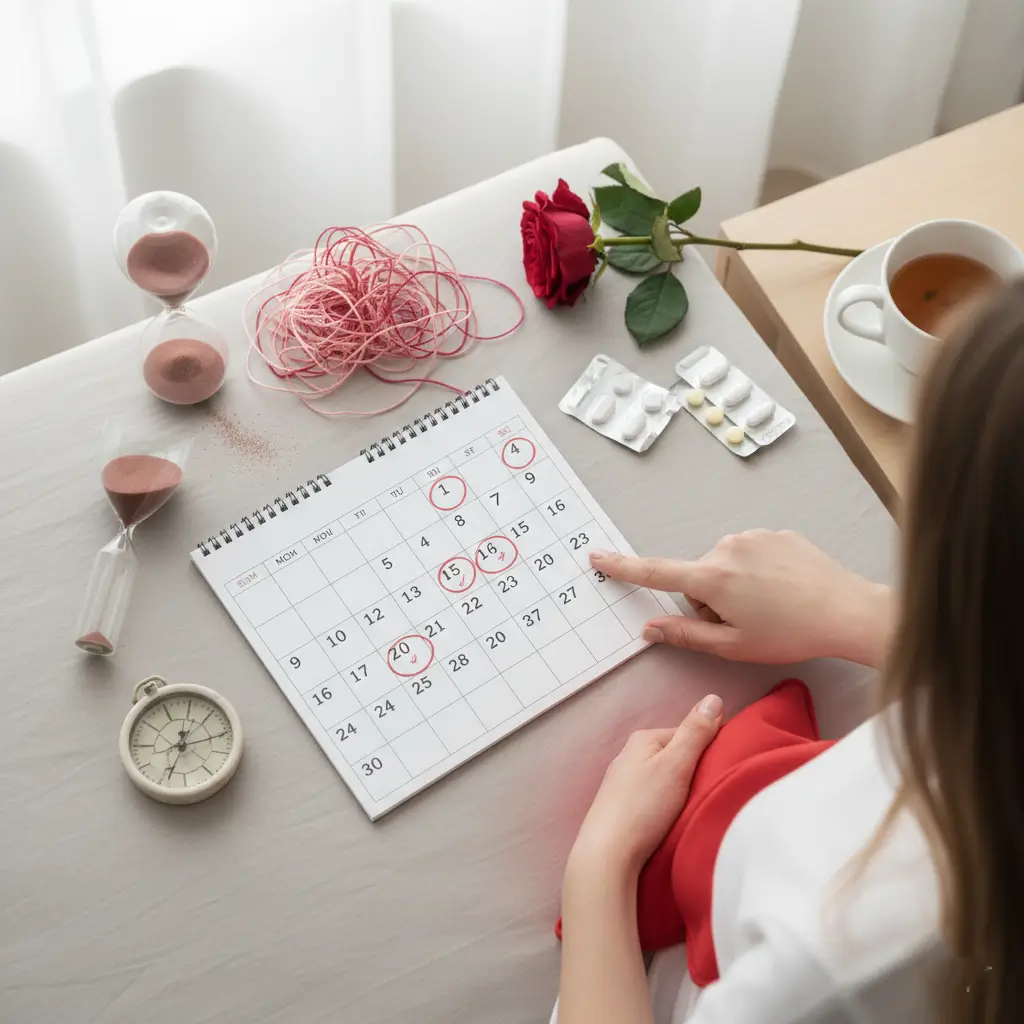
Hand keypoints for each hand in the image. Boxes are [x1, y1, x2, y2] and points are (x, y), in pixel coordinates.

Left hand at [568, 695, 722, 878]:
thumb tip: (713, 698)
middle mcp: (629, 756)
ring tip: (692, 810)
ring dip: (680, 791)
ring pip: (664, 779)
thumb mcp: (676, 765)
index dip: (708, 750)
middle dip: (693, 772)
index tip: (722, 770)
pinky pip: (653, 799)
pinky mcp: (622, 809)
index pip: (687, 733)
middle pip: (675, 757)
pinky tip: (671, 822)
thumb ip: (696, 733)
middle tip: (709, 792)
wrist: (607, 855)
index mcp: (643, 739)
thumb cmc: (643, 807)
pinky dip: (666, 807)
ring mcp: (623, 784)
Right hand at [590, 530, 892, 666]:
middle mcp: (726, 547)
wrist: (848, 611)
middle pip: (698, 577)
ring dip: (735, 585)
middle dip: (711, 600)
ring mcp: (753, 536)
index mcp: (711, 577)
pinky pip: (751, 553)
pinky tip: (785, 590)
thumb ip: (685, 635)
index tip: (596, 556)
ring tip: (771, 607)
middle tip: (745, 623)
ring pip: (724, 565)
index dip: (622, 567)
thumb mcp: (732, 646)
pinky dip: (759, 572)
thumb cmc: (790, 635)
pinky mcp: (776, 532)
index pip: (655, 572)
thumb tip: (649, 629)